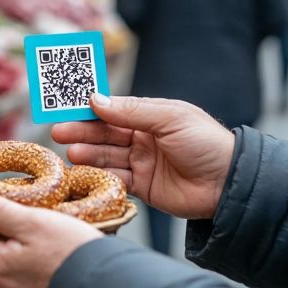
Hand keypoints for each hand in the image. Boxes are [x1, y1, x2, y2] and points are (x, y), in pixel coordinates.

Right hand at [52, 94, 233, 218]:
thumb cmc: (206, 143)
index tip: (66, 106)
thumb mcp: (170, 118)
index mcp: (150, 117)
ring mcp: (141, 163)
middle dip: (82, 132)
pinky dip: (98, 175)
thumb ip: (132, 110)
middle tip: (58, 132)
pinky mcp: (142, 187)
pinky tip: (83, 172)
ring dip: (87, 154)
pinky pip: (114, 179)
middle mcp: (143, 138)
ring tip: (70, 152)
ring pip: (106, 156)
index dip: (89, 109)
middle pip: (105, 134)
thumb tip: (95, 100)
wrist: (229, 183)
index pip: (113, 110)